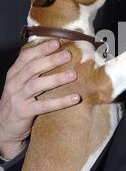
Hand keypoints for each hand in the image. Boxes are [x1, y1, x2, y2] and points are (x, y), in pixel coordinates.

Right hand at [0, 40, 79, 159]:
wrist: (4, 127)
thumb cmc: (18, 101)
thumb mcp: (20, 84)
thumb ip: (33, 71)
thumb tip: (56, 55)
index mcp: (14, 74)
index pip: (26, 57)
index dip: (41, 49)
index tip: (56, 43)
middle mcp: (14, 84)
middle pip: (32, 68)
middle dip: (51, 60)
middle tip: (67, 55)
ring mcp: (18, 98)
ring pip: (37, 85)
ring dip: (56, 79)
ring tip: (73, 74)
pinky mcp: (24, 112)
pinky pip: (44, 106)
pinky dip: (60, 102)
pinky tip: (75, 98)